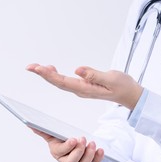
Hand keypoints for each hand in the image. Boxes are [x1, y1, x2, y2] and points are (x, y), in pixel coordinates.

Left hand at [26, 64, 142, 109]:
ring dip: (47, 74)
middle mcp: (80, 90)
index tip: (37, 68)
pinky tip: (50, 70)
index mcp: (85, 89)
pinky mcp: (83, 86)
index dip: (48, 75)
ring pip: (59, 81)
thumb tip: (77, 70)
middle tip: (30, 66)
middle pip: (57, 82)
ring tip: (36, 67)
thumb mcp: (111, 79)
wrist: (130, 94)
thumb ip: (94, 75)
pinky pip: (64, 81)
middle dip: (43, 74)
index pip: (62, 81)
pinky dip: (55, 75)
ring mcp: (81, 89)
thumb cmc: (123, 86)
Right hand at [30, 128, 103, 161]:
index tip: (73, 139)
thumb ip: (43, 130)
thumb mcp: (53, 135)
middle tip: (83, 139)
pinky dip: (98, 158)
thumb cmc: (62, 141)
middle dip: (78, 151)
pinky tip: (100, 150)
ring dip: (89, 154)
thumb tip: (29, 125)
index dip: (67, 147)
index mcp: (56, 153)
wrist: (73, 149)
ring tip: (92, 143)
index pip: (60, 152)